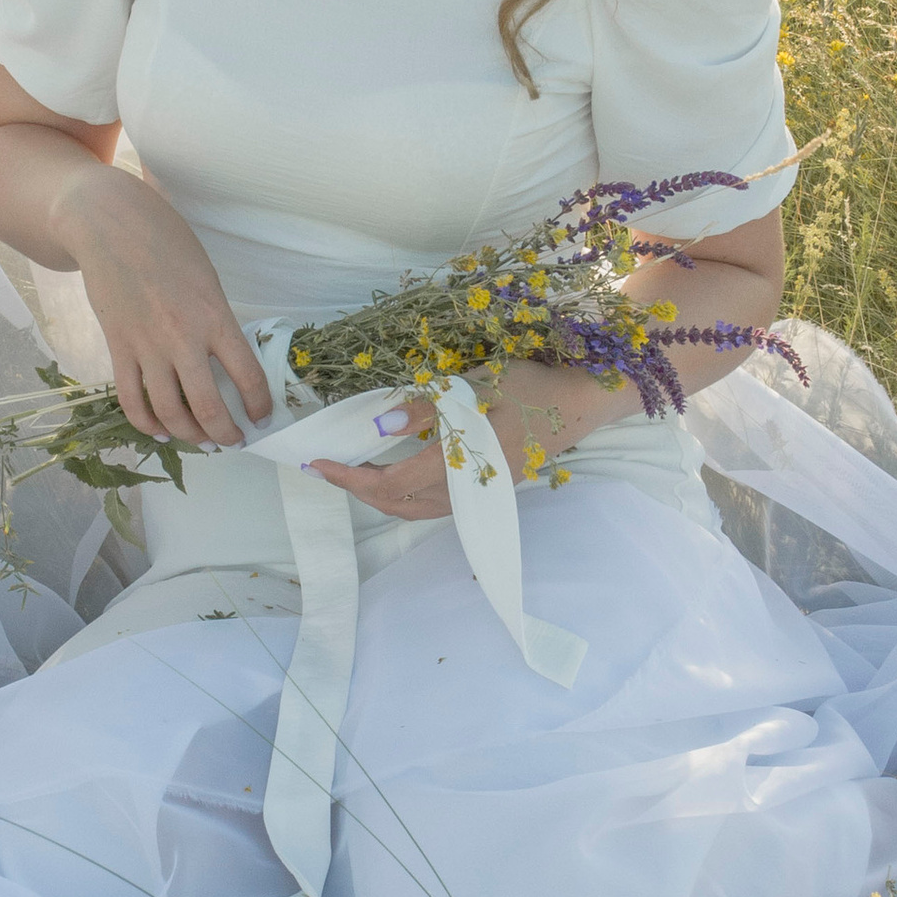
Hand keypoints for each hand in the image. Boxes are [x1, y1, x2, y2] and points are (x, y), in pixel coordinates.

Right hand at [66, 172, 271, 449]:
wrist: (109, 225)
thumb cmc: (165, 243)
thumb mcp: (206, 278)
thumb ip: (216, 319)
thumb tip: (226, 361)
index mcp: (214, 315)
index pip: (246, 375)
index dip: (259, 405)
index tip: (261, 418)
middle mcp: (182, 336)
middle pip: (207, 406)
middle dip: (225, 433)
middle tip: (232, 441)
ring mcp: (146, 345)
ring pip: (169, 411)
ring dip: (188, 435)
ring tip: (200, 442)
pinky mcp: (118, 347)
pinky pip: (131, 398)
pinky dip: (146, 423)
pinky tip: (159, 432)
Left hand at [311, 360, 621, 521]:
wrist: (578, 404)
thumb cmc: (526, 384)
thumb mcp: (475, 384)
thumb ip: (426, 407)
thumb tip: (381, 425)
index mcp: (460, 461)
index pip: (390, 483)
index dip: (348, 476)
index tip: (317, 462)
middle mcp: (466, 490)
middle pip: (396, 507)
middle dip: (356, 490)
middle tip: (325, 469)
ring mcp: (478, 497)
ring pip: (414, 513)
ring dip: (378, 499)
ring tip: (353, 475)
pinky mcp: (486, 495)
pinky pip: (434, 508)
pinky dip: (404, 499)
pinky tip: (392, 479)